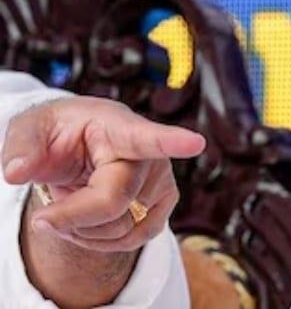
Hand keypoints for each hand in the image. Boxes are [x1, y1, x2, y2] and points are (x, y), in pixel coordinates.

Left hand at [2, 96, 204, 305]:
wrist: (82, 145)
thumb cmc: (58, 132)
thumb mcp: (31, 129)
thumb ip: (20, 147)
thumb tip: (15, 172)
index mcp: (118, 127)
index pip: (147, 136)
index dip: (173, 141)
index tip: (196, 143)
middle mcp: (150, 155)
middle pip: (112, 203)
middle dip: (69, 217)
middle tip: (41, 218)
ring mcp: (162, 181)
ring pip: (120, 228)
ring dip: (82, 231)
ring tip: (68, 210)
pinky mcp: (164, 205)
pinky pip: (134, 239)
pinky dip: (100, 241)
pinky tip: (86, 223)